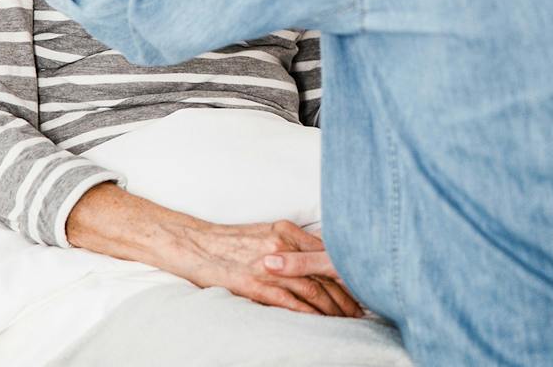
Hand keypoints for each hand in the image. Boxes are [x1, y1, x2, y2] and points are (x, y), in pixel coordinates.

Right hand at [161, 219, 362, 317]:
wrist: (193, 244)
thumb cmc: (227, 241)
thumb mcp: (263, 233)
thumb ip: (289, 244)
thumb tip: (312, 257)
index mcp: (285, 231)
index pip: (325, 254)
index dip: (345, 274)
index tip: (359, 287)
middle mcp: (282, 246)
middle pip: (324, 273)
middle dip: (345, 295)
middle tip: (359, 311)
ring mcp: (269, 266)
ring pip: (312, 289)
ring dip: (332, 308)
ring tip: (345, 321)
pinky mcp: (256, 284)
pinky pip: (290, 302)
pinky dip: (309, 313)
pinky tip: (320, 323)